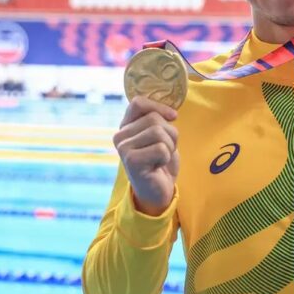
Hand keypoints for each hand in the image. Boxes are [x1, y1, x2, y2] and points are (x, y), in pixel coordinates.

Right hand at [113, 97, 179, 215]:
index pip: (138, 102)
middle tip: (165, 150)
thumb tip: (172, 113)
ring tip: (161, 158)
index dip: (158, 106)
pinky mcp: (131, 161)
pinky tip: (158, 166)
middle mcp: (120, 135)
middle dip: (170, 134)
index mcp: (125, 126)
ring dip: (170, 146)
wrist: (157, 191)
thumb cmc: (159, 161)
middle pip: (154, 118)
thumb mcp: (159, 135)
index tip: (173, 117)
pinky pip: (161, 148)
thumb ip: (158, 120)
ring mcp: (123, 148)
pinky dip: (166, 157)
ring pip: (159, 132)